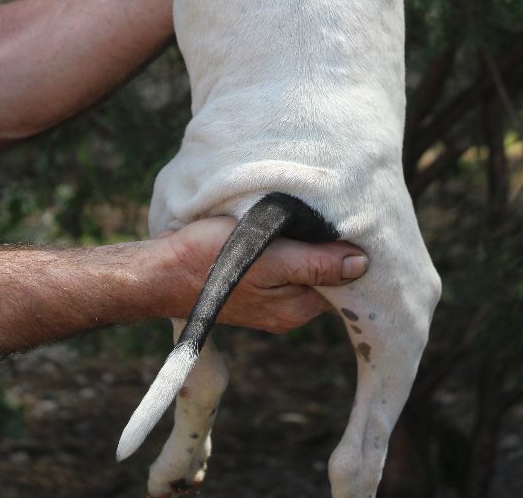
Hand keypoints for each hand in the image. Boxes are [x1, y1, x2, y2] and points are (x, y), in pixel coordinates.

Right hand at [155, 217, 367, 333]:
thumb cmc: (211, 259)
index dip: (348, 252)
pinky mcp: (252, 282)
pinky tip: (282, 225)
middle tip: (332, 212)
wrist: (160, 268)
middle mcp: (286, 310)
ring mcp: (268, 298)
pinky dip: (288, 245)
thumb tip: (363, 265)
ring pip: (304, 267)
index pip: (343, 282)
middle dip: (329, 247)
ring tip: (306, 215)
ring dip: (307, 243)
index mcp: (296, 310)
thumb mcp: (270, 258)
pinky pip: (283, 264)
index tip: (350, 223)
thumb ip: (316, 265)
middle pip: (324, 275)